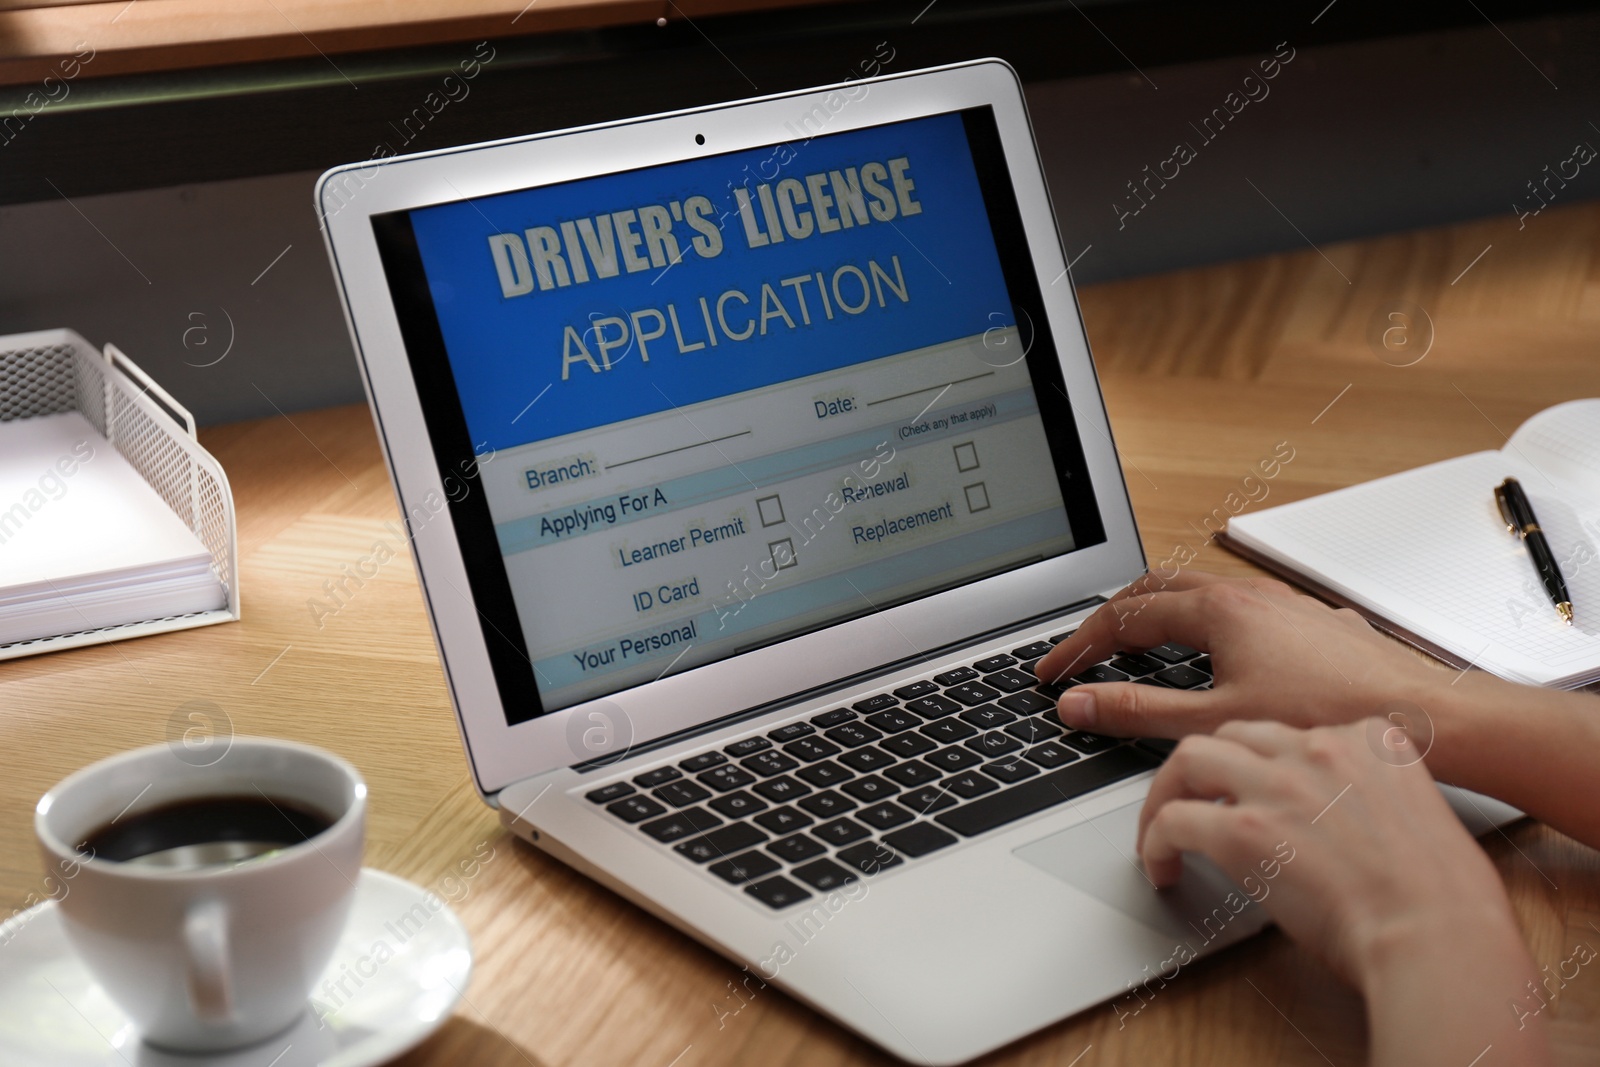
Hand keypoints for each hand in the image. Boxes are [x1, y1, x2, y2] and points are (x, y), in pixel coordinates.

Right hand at [1034, 571, 1446, 739]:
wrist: (1423, 715)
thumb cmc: (1327, 717)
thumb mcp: (1215, 722)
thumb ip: (1137, 712)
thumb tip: (1079, 703)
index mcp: (1216, 609)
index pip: (1122, 617)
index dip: (1077, 647)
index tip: (1051, 673)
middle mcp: (1246, 594)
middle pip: (1155, 588)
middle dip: (1110, 618)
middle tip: (1083, 652)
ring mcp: (1281, 603)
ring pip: (1201, 593)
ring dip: (1158, 615)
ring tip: (1137, 648)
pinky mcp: (1311, 621)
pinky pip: (1242, 609)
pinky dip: (1206, 626)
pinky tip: (1218, 658)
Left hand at [1140, 719, 1547, 1066]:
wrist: (1438, 934)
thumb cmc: (1442, 899)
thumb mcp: (1416, 817)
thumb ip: (1370, 799)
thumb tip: (1334, 823)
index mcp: (1369, 740)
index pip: (1294, 731)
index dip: (1268, 761)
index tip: (1259, 786)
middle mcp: (1318, 748)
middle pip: (1236, 732)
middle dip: (1211, 766)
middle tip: (1196, 798)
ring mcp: (1278, 783)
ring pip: (1190, 757)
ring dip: (1169, 791)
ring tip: (1162, 823)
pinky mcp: (1243, 829)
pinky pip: (1175, 819)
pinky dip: (1155, 840)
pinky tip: (1161, 865)